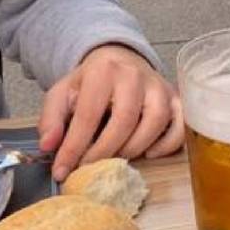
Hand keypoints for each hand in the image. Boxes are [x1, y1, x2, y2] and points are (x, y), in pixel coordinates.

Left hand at [39, 45, 183, 180]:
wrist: (119, 59)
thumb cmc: (91, 81)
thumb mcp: (63, 93)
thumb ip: (52, 118)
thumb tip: (49, 146)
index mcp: (103, 70)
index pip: (88, 114)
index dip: (74, 146)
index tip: (62, 170)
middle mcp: (134, 75)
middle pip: (124, 120)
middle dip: (104, 151)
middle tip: (89, 168)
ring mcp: (159, 86)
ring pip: (155, 122)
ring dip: (134, 148)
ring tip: (117, 158)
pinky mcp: (175, 98)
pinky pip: (180, 124)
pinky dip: (167, 144)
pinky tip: (149, 152)